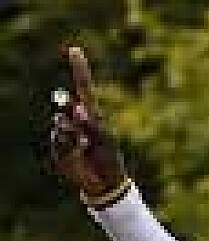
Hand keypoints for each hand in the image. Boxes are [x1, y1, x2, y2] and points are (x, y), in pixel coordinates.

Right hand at [48, 46, 127, 200]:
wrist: (103, 181)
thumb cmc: (108, 159)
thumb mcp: (104, 140)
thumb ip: (91, 124)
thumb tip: (77, 109)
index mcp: (92, 114)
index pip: (83, 88)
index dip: (79, 70)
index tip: (74, 50)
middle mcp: (77, 119)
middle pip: (67, 104)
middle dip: (70, 111)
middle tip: (79, 121)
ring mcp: (66, 131)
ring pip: (61, 124)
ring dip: (73, 135)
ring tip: (85, 147)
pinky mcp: (59, 145)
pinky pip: (59, 139)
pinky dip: (68, 146)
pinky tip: (78, 153)